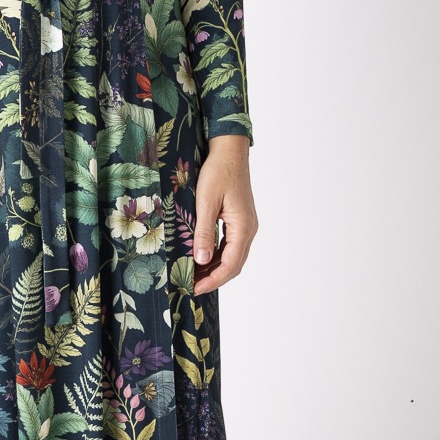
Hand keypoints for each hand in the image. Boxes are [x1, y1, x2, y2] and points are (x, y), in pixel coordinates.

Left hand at [192, 136, 257, 294]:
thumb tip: (200, 260)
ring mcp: (245, 225)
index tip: (195, 288)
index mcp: (243, 227)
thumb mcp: (206, 202)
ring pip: (232, 256)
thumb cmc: (218, 171)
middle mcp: (248, 229)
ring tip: (193, 275)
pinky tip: (201, 257)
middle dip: (213, 278)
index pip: (230, 265)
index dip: (213, 280)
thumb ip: (203, 232)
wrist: (229, 150)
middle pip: (234, 264)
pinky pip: (229, 244)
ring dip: (214, 268)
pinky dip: (216, 255)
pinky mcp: (239, 220)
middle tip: (191, 286)